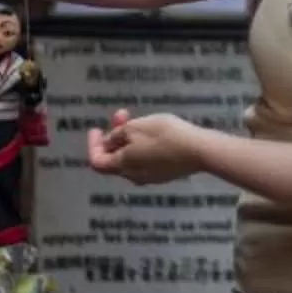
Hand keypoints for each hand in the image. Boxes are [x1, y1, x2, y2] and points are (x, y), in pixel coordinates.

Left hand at [86, 110, 210, 186]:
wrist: (199, 150)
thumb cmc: (165, 135)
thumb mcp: (136, 127)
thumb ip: (117, 135)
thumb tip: (108, 142)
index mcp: (122, 165)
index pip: (96, 161)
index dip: (92, 144)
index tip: (96, 128)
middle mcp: (133, 176)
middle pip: (114, 159)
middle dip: (113, 136)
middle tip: (121, 116)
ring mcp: (150, 177)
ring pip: (131, 159)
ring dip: (128, 139)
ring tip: (139, 121)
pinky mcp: (165, 174)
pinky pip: (146, 161)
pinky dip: (141, 147)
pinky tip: (153, 134)